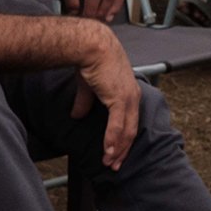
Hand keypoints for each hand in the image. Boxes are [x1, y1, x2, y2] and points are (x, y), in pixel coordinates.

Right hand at [69, 27, 141, 170]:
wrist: (91, 46)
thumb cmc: (90, 60)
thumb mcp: (88, 86)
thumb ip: (85, 102)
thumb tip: (77, 115)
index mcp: (128, 93)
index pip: (129, 122)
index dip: (122, 139)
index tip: (115, 153)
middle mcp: (133, 97)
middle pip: (131, 131)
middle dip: (123, 150)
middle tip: (115, 165)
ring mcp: (128, 99)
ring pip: (127, 131)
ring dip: (118, 149)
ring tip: (110, 162)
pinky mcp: (120, 99)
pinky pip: (118, 125)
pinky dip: (113, 140)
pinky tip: (108, 151)